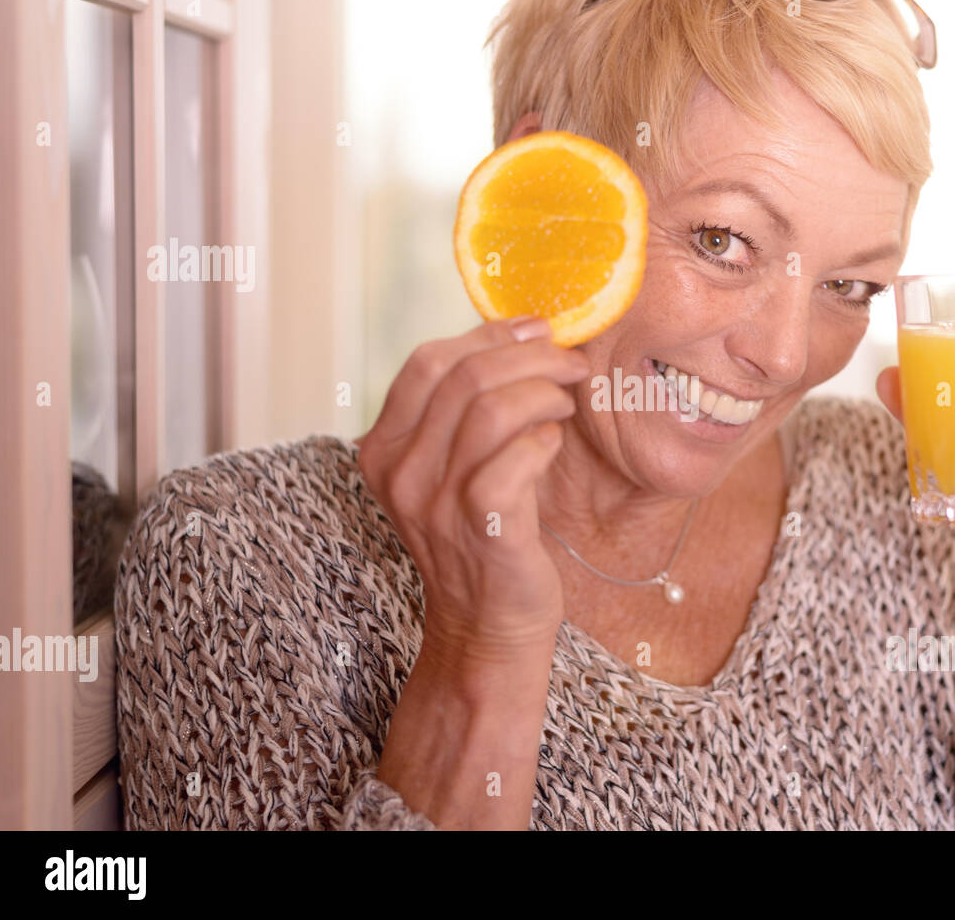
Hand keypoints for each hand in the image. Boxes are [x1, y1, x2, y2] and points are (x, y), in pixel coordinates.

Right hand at [356, 316, 589, 663]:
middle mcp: (401, 473)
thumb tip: (517, 334)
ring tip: (567, 400)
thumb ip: (460, 410)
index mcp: (384, 448)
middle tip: (570, 361)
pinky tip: (554, 445)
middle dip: (530, 356)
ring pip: (493, 408)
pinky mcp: (485, 526)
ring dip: (545, 392)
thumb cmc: (480, 532)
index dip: (487, 335)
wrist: (487, 625)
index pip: (426, 361)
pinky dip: (546, 439)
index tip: (536, 330)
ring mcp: (438, 502)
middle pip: (464, 376)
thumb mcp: (448, 468)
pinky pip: (519, 456)